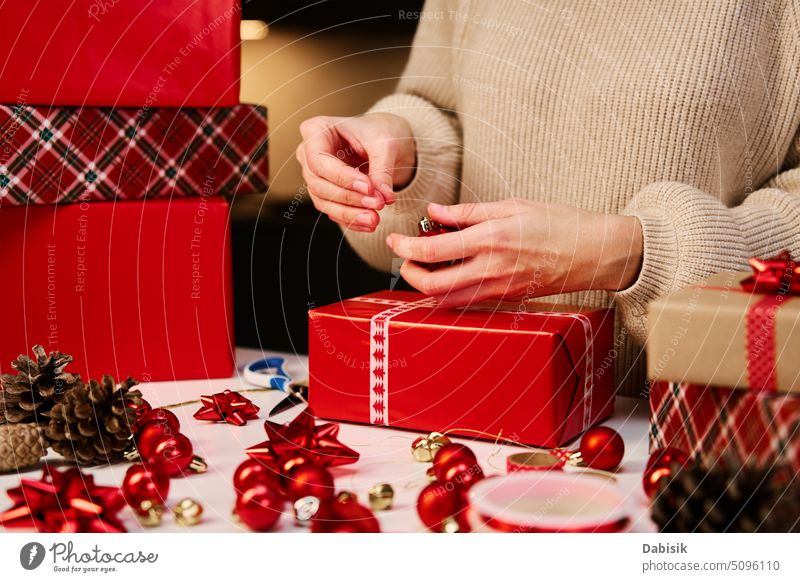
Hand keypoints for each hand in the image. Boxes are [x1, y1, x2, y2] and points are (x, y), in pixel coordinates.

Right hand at [297, 113, 415, 231]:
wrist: (383, 141)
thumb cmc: (378, 132)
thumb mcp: (385, 143)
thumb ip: (382, 170)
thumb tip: (384, 197)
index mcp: (316, 130)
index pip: (319, 160)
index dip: (342, 177)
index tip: (368, 187)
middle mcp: (308, 153)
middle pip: (319, 183)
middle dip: (349, 197)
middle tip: (377, 204)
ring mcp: (315, 175)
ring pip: (323, 201)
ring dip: (349, 214)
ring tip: (374, 219)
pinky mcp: (325, 193)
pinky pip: (332, 211)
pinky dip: (350, 220)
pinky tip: (368, 223)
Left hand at [386, 199, 642, 306]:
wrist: (593, 253)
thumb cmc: (559, 223)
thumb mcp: (512, 205)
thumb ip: (468, 212)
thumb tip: (434, 212)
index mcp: (491, 239)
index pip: (433, 250)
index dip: (406, 246)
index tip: (395, 239)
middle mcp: (491, 269)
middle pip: (432, 285)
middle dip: (409, 273)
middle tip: (406, 257)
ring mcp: (498, 289)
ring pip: (446, 299)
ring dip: (426, 285)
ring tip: (424, 264)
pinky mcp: (505, 299)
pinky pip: (466, 301)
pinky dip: (448, 291)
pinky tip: (449, 273)